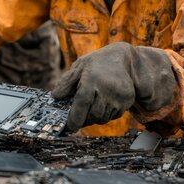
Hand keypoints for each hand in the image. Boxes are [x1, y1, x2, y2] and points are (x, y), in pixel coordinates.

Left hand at [52, 42, 174, 131]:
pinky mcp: (127, 100)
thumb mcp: (78, 67)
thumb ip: (66, 82)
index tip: (70, 126)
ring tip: (91, 106)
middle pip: (93, 114)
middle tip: (78, 117)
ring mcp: (119, 95)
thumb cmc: (96, 63)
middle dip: (84, 119)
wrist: (120, 57)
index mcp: (92, 78)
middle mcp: (107, 88)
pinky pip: (113, 116)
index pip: (82, 103)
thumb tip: (55, 97)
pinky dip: (105, 114)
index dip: (75, 117)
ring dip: (95, 117)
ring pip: (103, 117)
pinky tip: (103, 103)